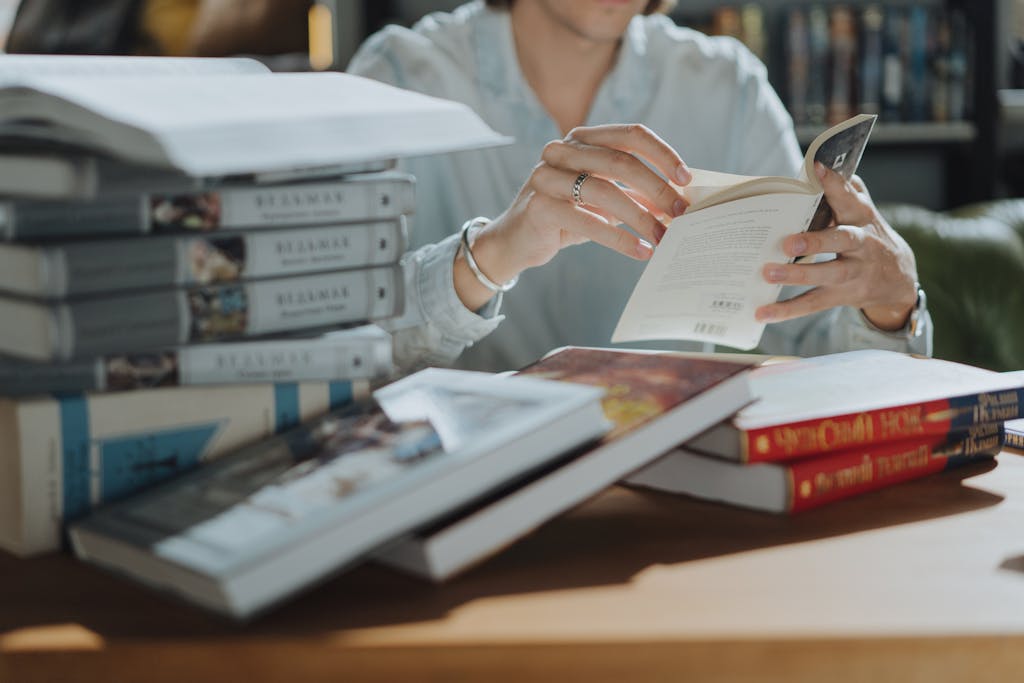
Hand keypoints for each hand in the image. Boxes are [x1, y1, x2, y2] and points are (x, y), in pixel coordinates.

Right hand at [455, 124, 690, 308]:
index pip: (630, 135)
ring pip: (605, 191)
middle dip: (657, 189)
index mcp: (581, 139)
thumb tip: (680, 198)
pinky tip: (640, 251)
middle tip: (681, 213)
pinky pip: (588, 222)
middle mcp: (560, 150)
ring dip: (641, 217)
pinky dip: (620, 238)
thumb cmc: (566, 217)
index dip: (662, 154)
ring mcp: (545, 176)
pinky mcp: (539, 206)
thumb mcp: (603, 199)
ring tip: (662, 237)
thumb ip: (634, 192)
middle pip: (621, 162)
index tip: (686, 178)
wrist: (516, 242)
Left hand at [755, 162, 918, 330]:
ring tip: (768, 273)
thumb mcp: (863, 211)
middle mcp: (861, 244)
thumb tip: (816, 166)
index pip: (848, 197)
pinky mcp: (842, 296)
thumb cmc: (867, 235)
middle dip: (816, 241)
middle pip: (841, 241)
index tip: (817, 167)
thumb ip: (844, 190)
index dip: (834, 183)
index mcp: (861, 217)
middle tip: (788, 243)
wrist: (898, 278)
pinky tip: (762, 313)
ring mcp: (853, 273)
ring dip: (797, 275)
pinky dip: (786, 311)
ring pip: (826, 275)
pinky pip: (812, 304)